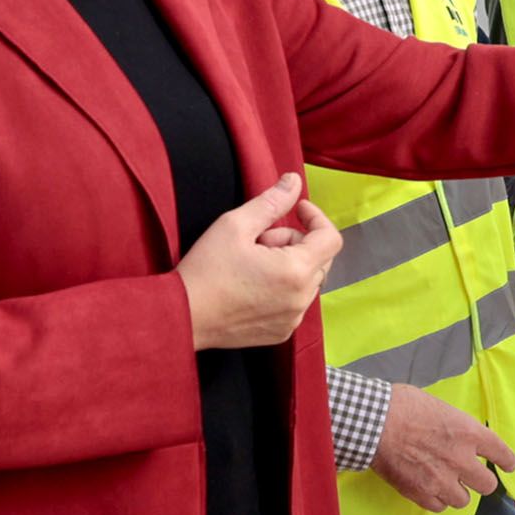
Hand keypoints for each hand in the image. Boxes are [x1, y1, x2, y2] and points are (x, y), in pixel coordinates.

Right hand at [180, 172, 340, 348]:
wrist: (183, 316)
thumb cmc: (206, 271)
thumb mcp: (236, 224)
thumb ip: (271, 202)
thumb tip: (293, 182)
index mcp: (296, 271)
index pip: (331, 238)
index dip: (316, 217)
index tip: (297, 209)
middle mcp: (301, 299)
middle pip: (319, 258)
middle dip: (295, 241)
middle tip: (260, 239)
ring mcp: (292, 319)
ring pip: (307, 280)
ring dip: (288, 265)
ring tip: (252, 263)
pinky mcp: (281, 332)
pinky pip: (294, 302)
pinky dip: (282, 288)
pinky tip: (251, 284)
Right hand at [371, 383, 514, 511]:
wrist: (374, 423)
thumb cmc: (401, 406)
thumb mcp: (441, 407)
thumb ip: (456, 427)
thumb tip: (459, 435)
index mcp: (469, 433)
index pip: (502, 454)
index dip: (508, 462)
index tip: (508, 465)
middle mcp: (461, 459)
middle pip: (488, 484)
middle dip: (481, 481)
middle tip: (472, 476)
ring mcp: (442, 479)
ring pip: (464, 500)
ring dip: (457, 492)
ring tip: (445, 482)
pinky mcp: (421, 493)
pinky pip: (439, 507)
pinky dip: (436, 499)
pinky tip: (429, 488)